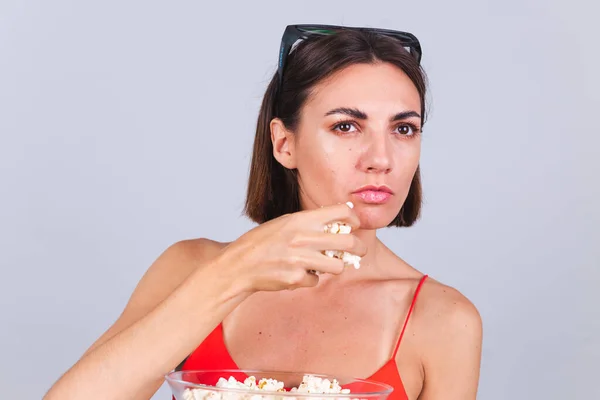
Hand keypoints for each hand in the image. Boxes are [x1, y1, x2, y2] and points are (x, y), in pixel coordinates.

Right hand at [215, 202, 366, 291]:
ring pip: (337, 266)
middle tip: (359, 251)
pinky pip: (316, 280)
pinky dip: (310, 279)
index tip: (354, 226)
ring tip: (326, 265)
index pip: (340, 213)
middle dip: (359, 248)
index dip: (353, 219)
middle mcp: (302, 238)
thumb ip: (310, 223)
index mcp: (300, 219)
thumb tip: (341, 223)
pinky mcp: (295, 279)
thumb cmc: (263, 243)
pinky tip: (297, 273)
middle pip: (348, 242)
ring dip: (335, 267)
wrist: (239, 265)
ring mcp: (299, 260)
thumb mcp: (285, 223)